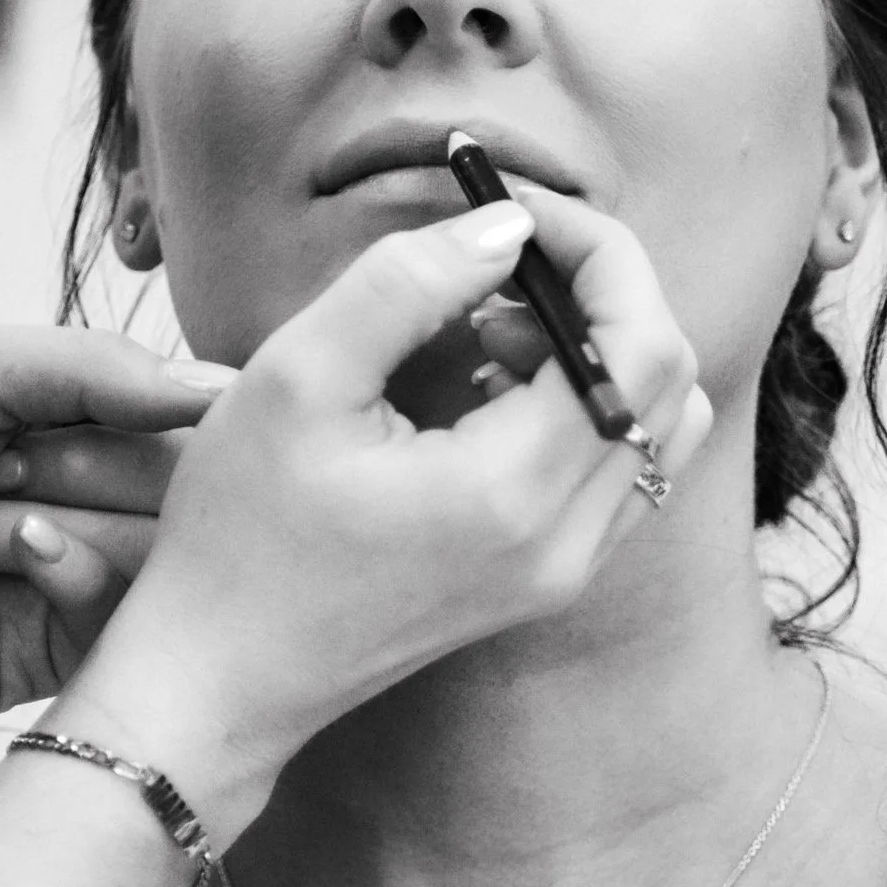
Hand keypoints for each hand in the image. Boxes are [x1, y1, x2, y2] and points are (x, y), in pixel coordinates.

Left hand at [0, 327, 227, 731]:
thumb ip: (98, 369)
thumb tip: (227, 388)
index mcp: (85, 424)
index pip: (194, 414)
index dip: (157, 405)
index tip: (78, 405)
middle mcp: (98, 502)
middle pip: (185, 482)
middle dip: (85, 461)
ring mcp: (81, 582)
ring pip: (159, 548)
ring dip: (54, 515)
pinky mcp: (58, 656)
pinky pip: (120, 613)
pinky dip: (65, 567)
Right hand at [52, 193, 711, 835]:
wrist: (219, 678)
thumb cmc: (238, 534)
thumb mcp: (297, 378)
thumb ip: (408, 283)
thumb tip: (506, 227)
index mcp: (515, 494)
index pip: (640, 343)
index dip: (597, 251)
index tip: (513, 208)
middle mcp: (566, 544)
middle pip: (667, 380)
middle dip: (601, 290)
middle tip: (498, 256)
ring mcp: (563, 572)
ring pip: (656, 428)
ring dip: (595, 350)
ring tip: (483, 328)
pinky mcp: (544, 582)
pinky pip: (615, 472)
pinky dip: (580, 406)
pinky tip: (484, 388)